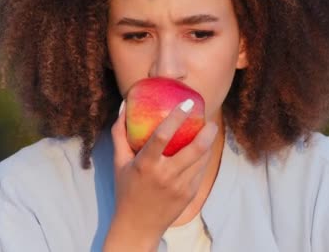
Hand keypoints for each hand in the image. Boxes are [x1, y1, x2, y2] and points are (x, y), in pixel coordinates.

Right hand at [103, 99, 217, 250]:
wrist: (138, 226)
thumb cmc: (126, 190)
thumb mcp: (119, 162)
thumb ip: (120, 133)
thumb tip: (124, 105)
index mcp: (145, 164)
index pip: (163, 135)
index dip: (177, 117)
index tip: (188, 103)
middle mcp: (165, 175)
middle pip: (194, 148)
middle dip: (207, 131)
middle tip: (209, 120)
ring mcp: (180, 186)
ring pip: (203, 159)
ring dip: (208, 143)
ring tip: (208, 131)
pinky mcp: (189, 194)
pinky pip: (201, 171)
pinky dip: (204, 158)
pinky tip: (203, 150)